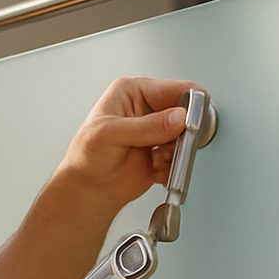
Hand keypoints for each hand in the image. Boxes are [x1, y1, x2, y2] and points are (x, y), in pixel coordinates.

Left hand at [55, 76, 203, 208]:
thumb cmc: (86, 156)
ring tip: (159, 160)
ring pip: (185, 137)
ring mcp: (156, 131)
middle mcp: (147, 108)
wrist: (87, 189)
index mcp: (133, 92)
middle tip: (171, 147)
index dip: (188, 104)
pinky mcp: (162, 152)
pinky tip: (156, 170)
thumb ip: (147, 126)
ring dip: (176, 152)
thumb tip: (178, 118)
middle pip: (185, 113)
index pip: (173, 89)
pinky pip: (181, 157)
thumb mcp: (112, 134)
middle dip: (183, 133)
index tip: (192, 122)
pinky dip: (173, 166)